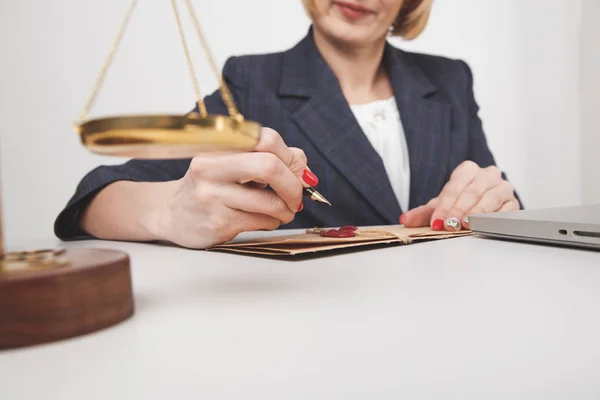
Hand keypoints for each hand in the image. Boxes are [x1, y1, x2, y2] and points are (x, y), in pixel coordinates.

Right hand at [153, 128, 315, 247]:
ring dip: (286, 210)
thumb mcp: (233, 164)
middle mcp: (211, 168)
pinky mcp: (218, 223)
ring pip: (271, 202)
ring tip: (282, 211)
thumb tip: (306, 172)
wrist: (171, 213)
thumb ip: (270, 159)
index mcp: (219, 146)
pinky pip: (262, 222)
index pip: (266, 140)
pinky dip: (273, 221)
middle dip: (294, 185)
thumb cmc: (211, 185)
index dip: (291, 158)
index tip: (298, 172)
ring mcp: (213, 196)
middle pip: (270, 167)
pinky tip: (264, 219)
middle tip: (297, 196)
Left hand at [400, 161, 519, 230]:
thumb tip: (405, 220)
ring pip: (490, 198)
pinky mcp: (513, 203)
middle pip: (472, 191)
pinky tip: (484, 226)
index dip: (445, 205)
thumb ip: (422, 213)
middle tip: (449, 225)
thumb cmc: (458, 204)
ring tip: (465, 225)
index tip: (437, 221)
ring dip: (477, 213)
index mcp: (468, 170)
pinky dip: (495, 218)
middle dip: (458, 210)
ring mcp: (503, 187)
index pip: (455, 187)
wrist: (480, 208)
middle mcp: (487, 174)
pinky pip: (507, 210)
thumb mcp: (440, 207)